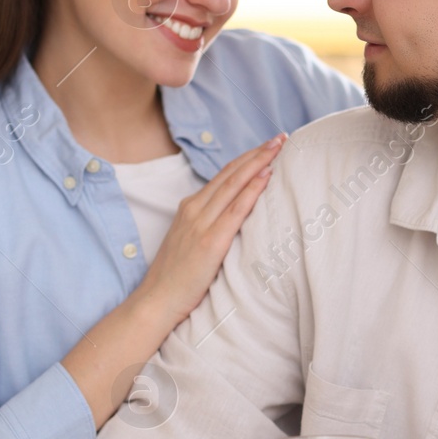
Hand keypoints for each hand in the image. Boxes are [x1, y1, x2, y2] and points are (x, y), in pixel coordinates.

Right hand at [136, 134, 285, 324]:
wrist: (156, 301)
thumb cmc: (176, 278)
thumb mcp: (190, 243)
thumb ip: (208, 226)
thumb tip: (234, 220)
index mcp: (189, 208)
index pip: (223, 176)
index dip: (246, 159)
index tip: (266, 146)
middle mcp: (194, 209)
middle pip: (231, 173)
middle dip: (257, 153)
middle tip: (280, 137)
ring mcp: (201, 223)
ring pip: (234, 184)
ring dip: (258, 162)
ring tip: (279, 147)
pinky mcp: (210, 241)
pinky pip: (236, 209)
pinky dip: (252, 189)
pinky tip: (267, 175)